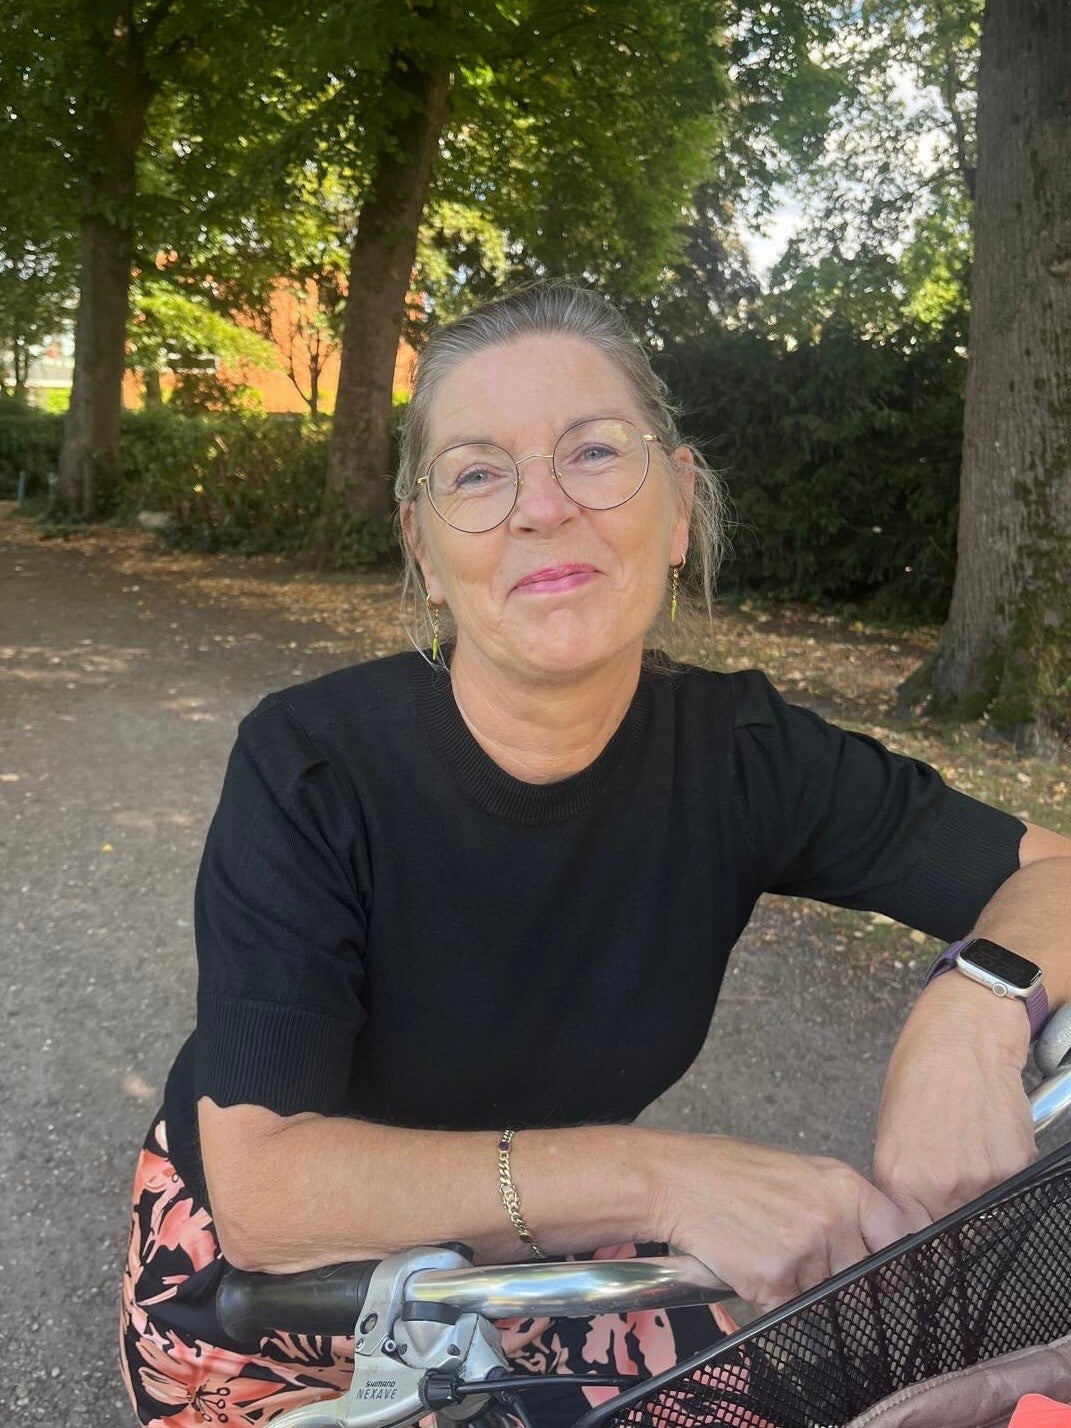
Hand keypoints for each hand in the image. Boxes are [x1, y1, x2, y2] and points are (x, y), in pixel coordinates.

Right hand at [651, 1133, 914, 1314]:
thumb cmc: (731, 1171)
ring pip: (826, 1296)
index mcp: (845, 1187)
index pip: (898, 1237)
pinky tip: (750, 1266)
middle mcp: (834, 1219)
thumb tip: (871, 1244)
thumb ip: (840, 1204)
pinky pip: (790, 1309)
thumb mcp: (800, 1171)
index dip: (891, 1257)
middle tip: (806, 1261)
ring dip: (801, 1288)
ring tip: (767, 1252)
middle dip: (840, 1277)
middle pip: (863, 1276)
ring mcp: (806, 1252)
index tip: (883, 1268)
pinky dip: (772, 1298)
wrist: (679, 1181)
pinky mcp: (776, 1280)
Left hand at [873, 973, 1035, 1230]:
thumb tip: (908, 1220)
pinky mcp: (1015, 1165)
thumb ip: (901, 1183)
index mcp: (900, 1177)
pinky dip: (999, 1177)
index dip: (916, 1241)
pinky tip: (987, 1143)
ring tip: (966, 1156)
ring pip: (982, 1215)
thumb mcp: (890, 1129)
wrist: (963, 1034)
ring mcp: (982, 1177)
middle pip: (949, 1234)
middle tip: (947, 1192)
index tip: (921, 1237)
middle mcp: (941, 1184)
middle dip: (947, 1222)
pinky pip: (1007, 1190)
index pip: (909, 1242)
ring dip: (976, 1199)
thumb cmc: (919, 1072)